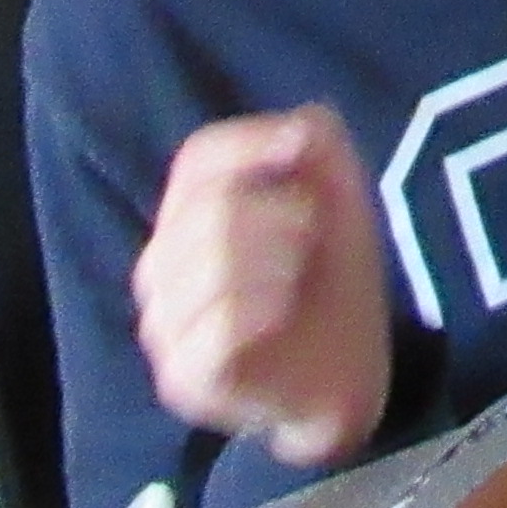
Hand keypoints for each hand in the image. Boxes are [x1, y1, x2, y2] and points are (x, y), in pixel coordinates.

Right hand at [134, 107, 395, 468]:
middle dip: (275, 210)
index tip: (302, 149)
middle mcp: (160, 268)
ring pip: (208, 267)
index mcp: (187, 215)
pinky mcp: (183, 378)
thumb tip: (295, 129)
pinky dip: (259, 310)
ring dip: (274, 257)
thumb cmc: (330, 281)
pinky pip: (213, 329)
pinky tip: (284, 310)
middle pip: (207, 210)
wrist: (346, 372)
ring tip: (302, 269)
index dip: (251, 144)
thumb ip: (317, 144)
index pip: (198, 160)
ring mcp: (166, 326)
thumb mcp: (338, 198)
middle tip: (313, 229)